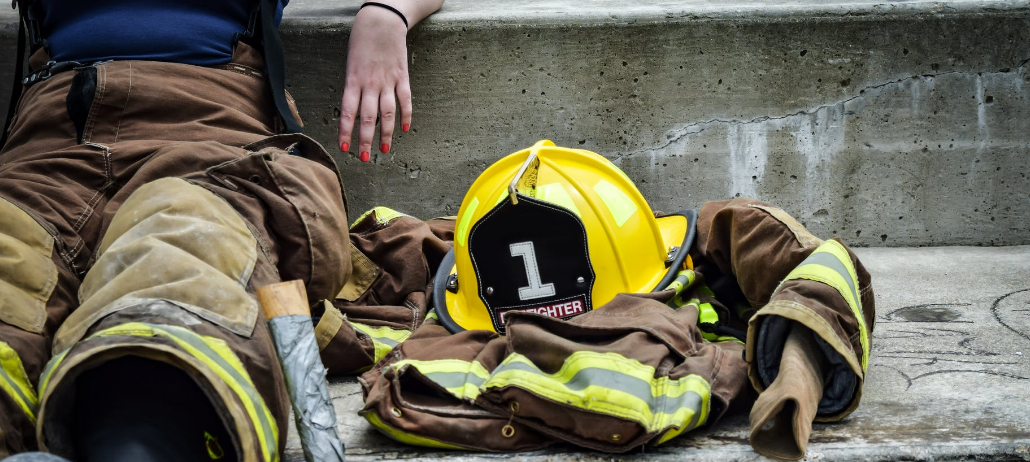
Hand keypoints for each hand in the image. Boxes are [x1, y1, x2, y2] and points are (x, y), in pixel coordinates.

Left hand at [338, 5, 410, 161]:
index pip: (348, 112)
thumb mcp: (350, 63)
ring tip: (384, 150)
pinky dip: (406, 115)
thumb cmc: (362, 40)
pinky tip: (405, 129)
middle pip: (368, 118)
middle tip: (365, 158)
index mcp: (353, 80)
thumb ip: (353, 86)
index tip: (345, 148)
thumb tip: (353, 108)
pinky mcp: (402, 77)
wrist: (382, 21)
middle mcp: (370, 84)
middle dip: (365, 140)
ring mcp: (388, 81)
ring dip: (385, 134)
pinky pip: (405, 100)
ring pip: (387, 113)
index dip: (346, 131)